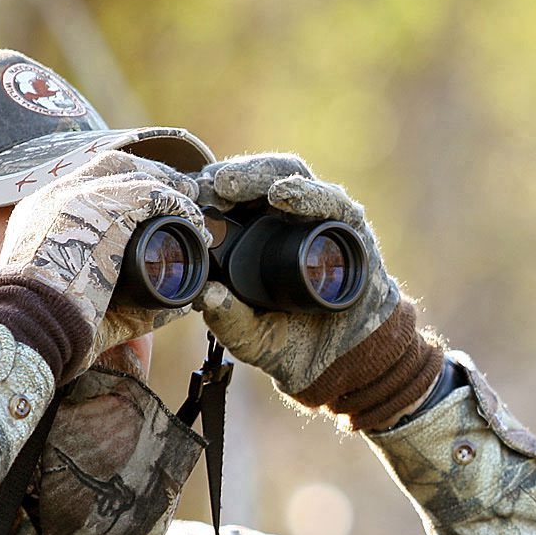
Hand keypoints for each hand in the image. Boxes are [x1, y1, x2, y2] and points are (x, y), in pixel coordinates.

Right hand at [0, 150, 207, 370]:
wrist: (30, 327)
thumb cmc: (50, 326)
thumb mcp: (81, 300)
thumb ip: (121, 294)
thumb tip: (172, 304)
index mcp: (41, 214)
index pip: (88, 179)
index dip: (125, 183)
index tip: (152, 199)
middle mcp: (55, 196)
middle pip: (112, 164)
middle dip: (151, 174)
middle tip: (181, 193)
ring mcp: (77, 198)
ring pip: (134, 175)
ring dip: (169, 188)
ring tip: (193, 205)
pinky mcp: (100, 209)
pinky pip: (151, 194)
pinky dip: (178, 205)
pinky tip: (193, 220)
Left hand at [194, 153, 442, 428]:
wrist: (342, 360)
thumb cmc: (291, 341)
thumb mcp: (252, 338)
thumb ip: (229, 322)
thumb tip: (206, 296)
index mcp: (252, 236)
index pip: (229, 200)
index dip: (208, 192)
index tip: (186, 195)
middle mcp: (284, 220)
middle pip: (256, 179)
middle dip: (230, 176)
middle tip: (208, 184)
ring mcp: (317, 218)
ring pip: (288, 177)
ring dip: (259, 174)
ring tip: (233, 184)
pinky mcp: (349, 226)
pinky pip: (331, 201)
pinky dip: (308, 194)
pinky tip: (284, 195)